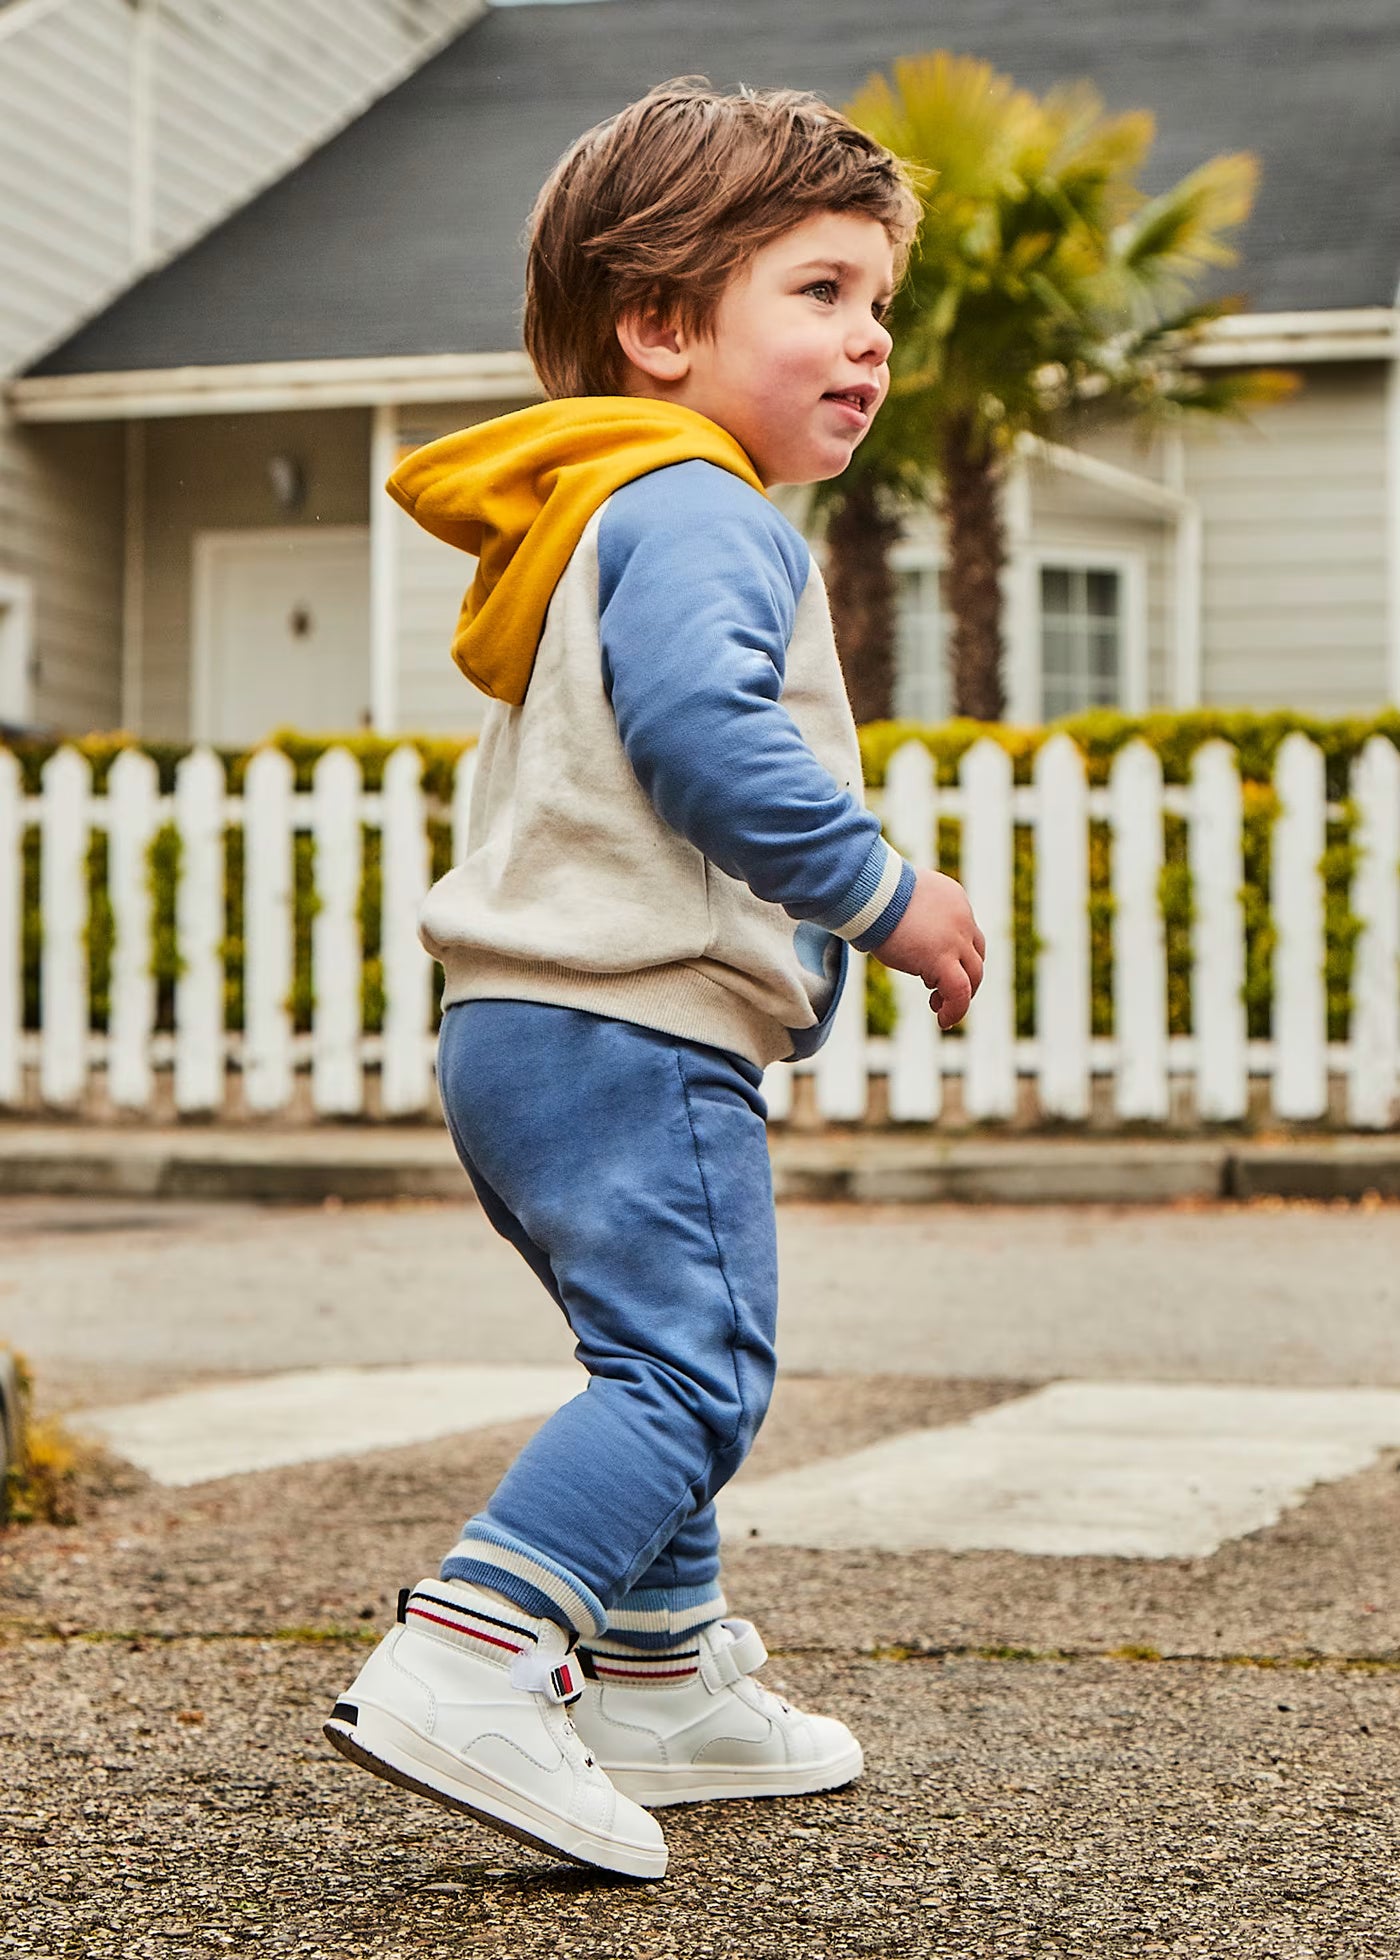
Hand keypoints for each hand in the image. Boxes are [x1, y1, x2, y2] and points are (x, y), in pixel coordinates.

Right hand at [871, 868, 984, 1028]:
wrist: (870, 890)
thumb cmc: (870, 891)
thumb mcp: (898, 899)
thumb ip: (904, 915)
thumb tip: (884, 930)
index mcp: (953, 900)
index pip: (966, 932)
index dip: (956, 955)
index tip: (935, 971)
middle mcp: (962, 919)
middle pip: (975, 955)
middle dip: (963, 978)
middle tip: (941, 994)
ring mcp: (956, 939)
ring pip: (973, 976)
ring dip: (961, 997)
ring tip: (942, 1011)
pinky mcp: (943, 959)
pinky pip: (959, 992)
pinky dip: (956, 1009)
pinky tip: (944, 1021)